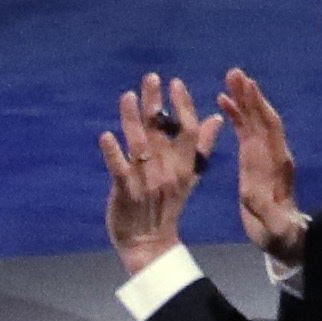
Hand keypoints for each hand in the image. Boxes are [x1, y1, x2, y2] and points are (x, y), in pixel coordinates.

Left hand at [101, 71, 221, 275]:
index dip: (183, 105)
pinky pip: (119, 168)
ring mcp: (146, 180)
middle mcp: (167, 170)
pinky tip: (106, 135)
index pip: (188, 130)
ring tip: (127, 96)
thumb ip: (202, 147)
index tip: (176, 83)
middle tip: (150, 78)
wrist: (149, 242)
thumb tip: (215, 118)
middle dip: (155, 102)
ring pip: (139, 144)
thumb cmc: (168, 207)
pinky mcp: (125, 191)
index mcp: (184, 166)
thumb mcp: (190, 177)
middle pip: (162, 130)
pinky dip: (112, 151)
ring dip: (132, 119)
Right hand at [222, 67, 306, 257]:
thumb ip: (267, 213)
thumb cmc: (277, 233)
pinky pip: (245, 130)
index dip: (260, 107)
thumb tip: (255, 199)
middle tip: (235, 72)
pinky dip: (236, 114)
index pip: (270, 128)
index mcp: (277, 164)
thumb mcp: (273, 227)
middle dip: (249, 95)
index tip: (249, 87)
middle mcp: (272, 153)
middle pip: (261, 117)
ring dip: (243, 99)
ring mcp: (263, 154)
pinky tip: (223, 100)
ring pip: (253, 120)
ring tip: (229, 77)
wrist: (282, 236)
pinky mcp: (253, 159)